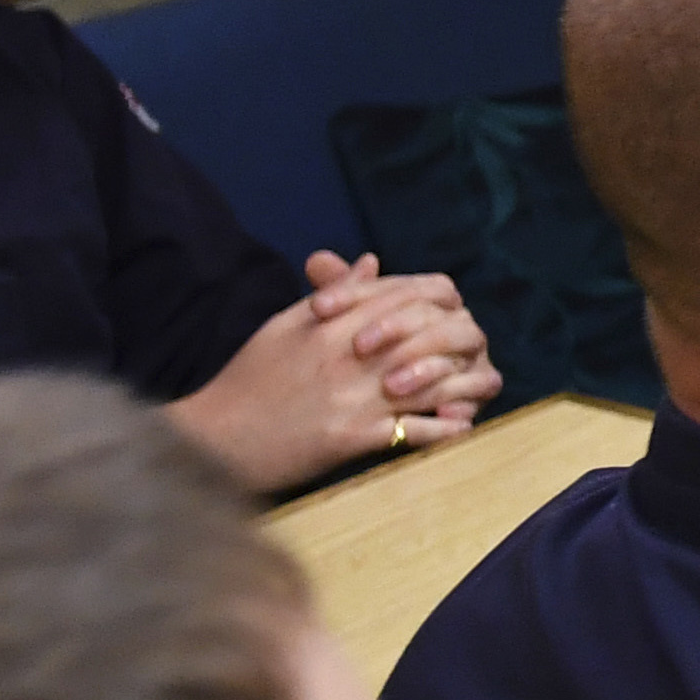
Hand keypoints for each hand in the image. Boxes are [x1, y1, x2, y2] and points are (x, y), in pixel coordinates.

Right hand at [165, 253, 493, 491]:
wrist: (215, 436)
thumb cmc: (248, 379)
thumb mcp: (286, 324)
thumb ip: (337, 294)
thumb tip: (373, 261)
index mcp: (335, 322)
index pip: (407, 295)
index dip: (439, 300)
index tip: (453, 312)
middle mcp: (351, 355)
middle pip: (431, 333)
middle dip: (461, 339)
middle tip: (477, 349)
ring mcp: (356, 397)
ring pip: (434, 382)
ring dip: (466, 385)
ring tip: (485, 386)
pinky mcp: (354, 438)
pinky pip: (414, 432)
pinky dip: (445, 430)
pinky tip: (463, 427)